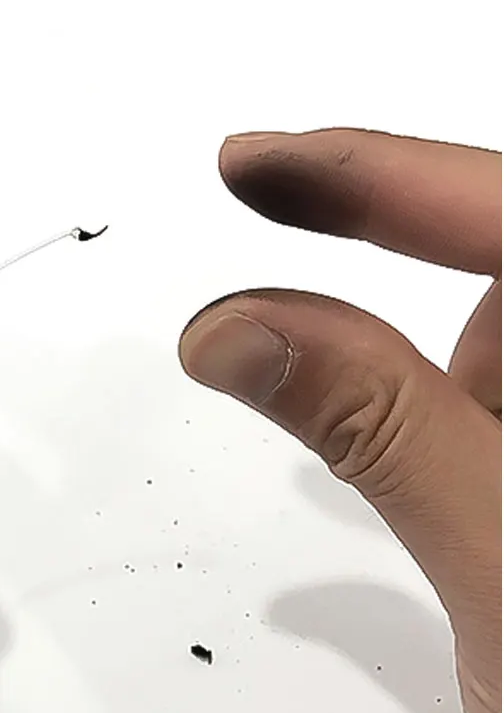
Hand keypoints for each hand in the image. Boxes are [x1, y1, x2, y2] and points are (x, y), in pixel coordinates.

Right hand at [179, 129, 501, 712]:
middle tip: (369, 375)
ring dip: (449, 420)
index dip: (380, 170)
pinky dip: (455, 460)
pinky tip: (477, 541)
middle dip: (432, 325)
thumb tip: (235, 325)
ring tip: (479, 548)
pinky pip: (494, 438)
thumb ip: (376, 423)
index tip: (254, 164)